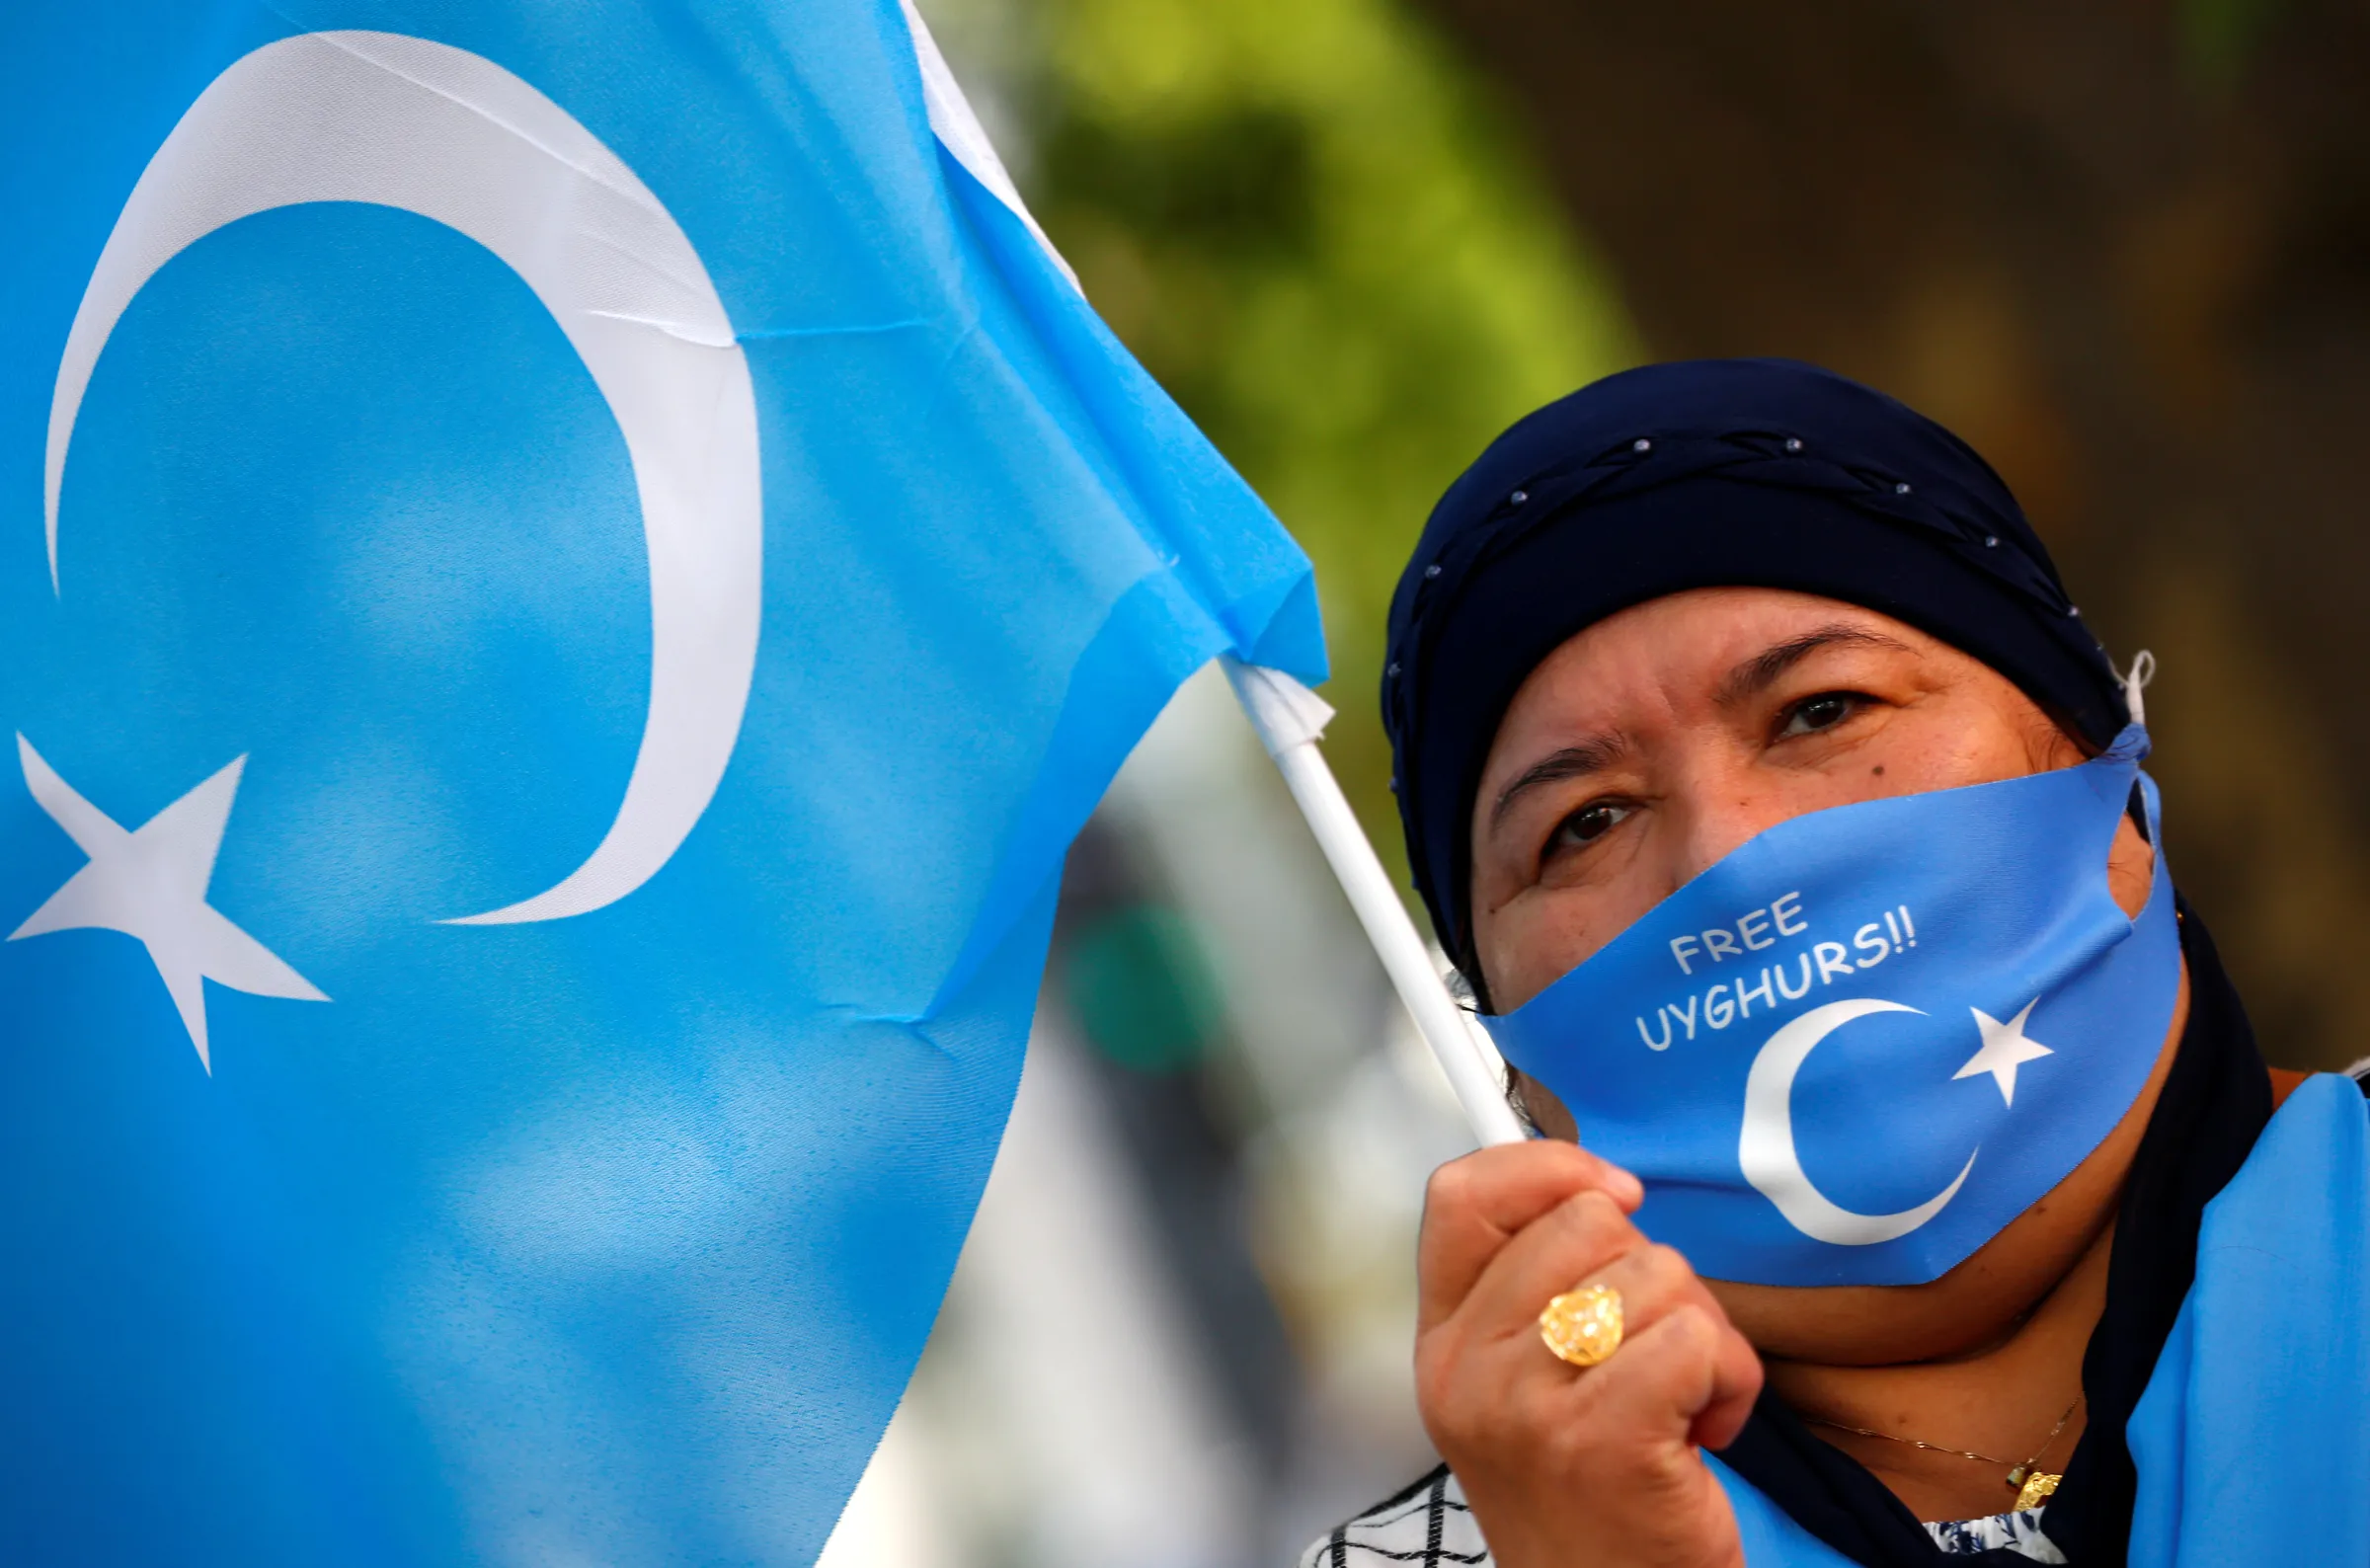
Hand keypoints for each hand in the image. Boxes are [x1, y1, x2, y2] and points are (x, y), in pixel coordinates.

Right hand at [1414, 1142, 1763, 1567]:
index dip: (1546, 1166)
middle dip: (1654, 1272)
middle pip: (1585, 1222)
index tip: (1613, 1191)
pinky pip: (1693, 1337)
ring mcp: (1527, 1407)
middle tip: (1655, 1351)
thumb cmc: (1592, 1493)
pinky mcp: (1602, 1441)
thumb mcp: (1527, 1384)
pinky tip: (1706, 1430)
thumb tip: (1601, 1185)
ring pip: (1655, 1274)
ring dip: (1704, 1334)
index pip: (1460, 1196)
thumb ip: (1541, 1285)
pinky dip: (1729, 1378)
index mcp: (1443, 1343)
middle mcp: (1468, 1370)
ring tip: (1682, 1403)